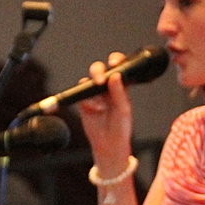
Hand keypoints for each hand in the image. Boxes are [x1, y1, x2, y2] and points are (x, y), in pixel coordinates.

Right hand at [75, 53, 134, 177]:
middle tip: (100, 80)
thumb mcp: (123, 109)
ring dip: (92, 90)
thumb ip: (119, 92)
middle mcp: (106, 86)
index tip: (114, 62)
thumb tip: (115, 75)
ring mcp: (94, 94)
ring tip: (100, 105)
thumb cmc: (120, 126)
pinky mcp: (84, 102)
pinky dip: (88, 101)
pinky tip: (96, 110)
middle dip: (98, 71)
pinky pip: (82, 94)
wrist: (108, 144)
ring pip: (88, 80)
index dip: (115, 60)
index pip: (118, 66)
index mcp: (120, 85)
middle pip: (99, 69)